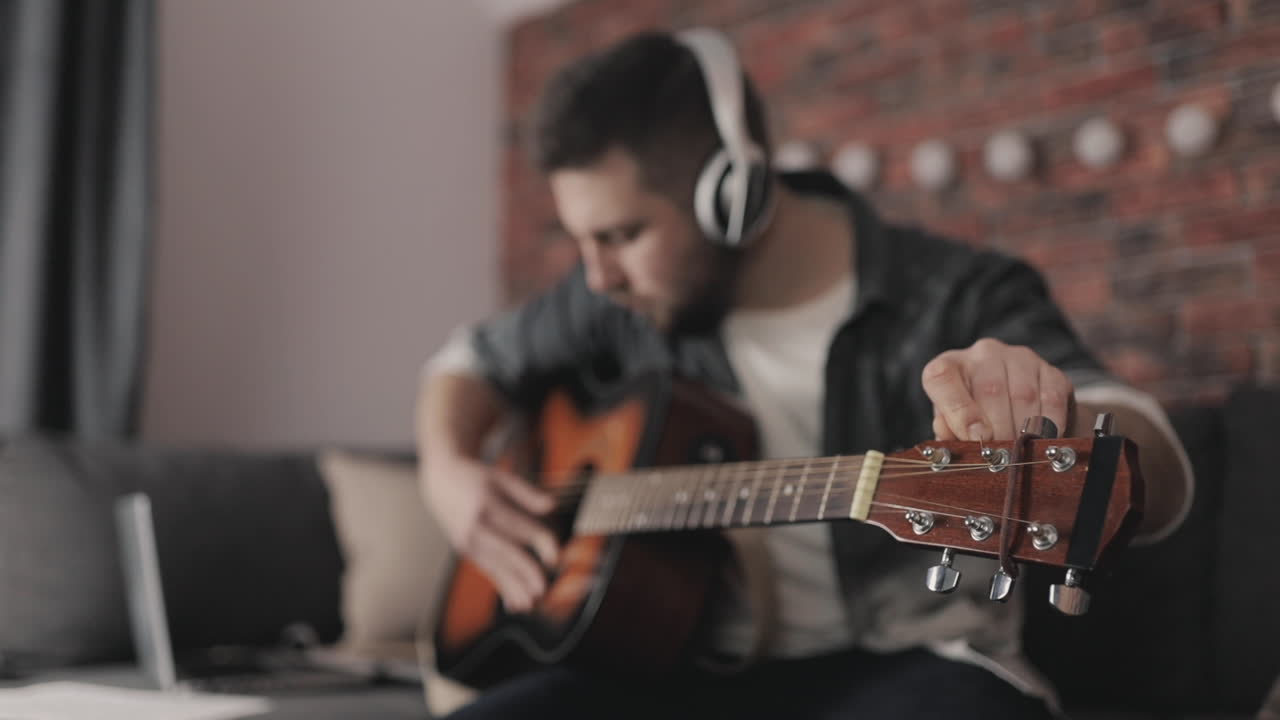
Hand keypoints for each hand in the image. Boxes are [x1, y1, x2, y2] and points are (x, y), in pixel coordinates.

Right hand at [423, 454, 559, 611]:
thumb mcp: (501, 477)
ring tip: (529, 604)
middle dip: (524, 573)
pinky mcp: (464, 550)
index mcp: (486, 505)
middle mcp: (474, 526)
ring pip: (494, 567)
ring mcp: (466, 540)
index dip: (540, 543)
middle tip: (542, 591)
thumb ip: (527, 493)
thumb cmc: (475, 477)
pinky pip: (486, 570)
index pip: (519, 528)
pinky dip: (501, 586)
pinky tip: (513, 601)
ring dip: (512, 587)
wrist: (440, 480)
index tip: (555, 557)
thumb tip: (551, 506)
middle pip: (505, 552)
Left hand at [921, 338, 1073, 441]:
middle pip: (990, 390)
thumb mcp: (952, 427)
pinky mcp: (1050, 370)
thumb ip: (948, 434)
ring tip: (1020, 453)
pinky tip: (1042, 441)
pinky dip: (1049, 425)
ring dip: (1023, 430)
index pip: (941, 377)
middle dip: (998, 431)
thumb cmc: (973, 420)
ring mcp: (1018, 358)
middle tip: (1002, 456)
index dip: (958, 411)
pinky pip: (1052, 398)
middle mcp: (982, 354)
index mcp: (948, 366)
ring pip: (1023, 395)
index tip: (975, 437)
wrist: (1011, 407)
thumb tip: (956, 441)